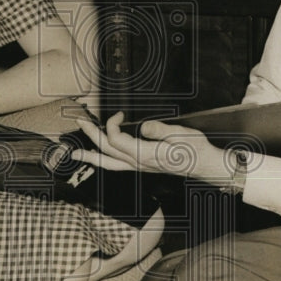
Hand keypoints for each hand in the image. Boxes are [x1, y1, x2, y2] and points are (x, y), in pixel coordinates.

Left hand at [72, 112, 226, 177]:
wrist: (204, 165)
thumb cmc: (195, 150)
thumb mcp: (181, 135)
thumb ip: (160, 130)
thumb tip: (143, 127)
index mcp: (146, 154)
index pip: (117, 140)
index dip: (112, 124)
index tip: (119, 113)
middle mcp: (139, 163)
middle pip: (107, 150)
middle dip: (91, 135)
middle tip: (79, 122)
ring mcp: (139, 167)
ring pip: (109, 163)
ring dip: (92, 155)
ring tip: (76, 154)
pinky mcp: (142, 166)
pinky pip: (117, 165)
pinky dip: (104, 161)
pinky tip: (100, 157)